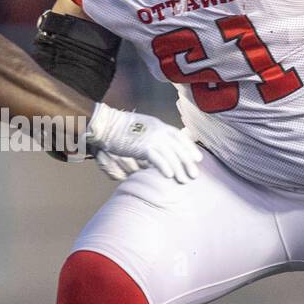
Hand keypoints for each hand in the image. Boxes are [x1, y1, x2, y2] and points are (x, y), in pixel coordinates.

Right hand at [86, 103, 201, 182]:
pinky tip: (169, 176)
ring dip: (179, 168)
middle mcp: (158, 130)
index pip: (179, 136)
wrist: (105, 123)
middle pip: (178, 147)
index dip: (189, 147)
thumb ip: (152, 135)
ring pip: (170, 155)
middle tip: (195, 175)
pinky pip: (157, 158)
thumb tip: (157, 149)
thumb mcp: (140, 127)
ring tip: (184, 180)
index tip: (197, 158)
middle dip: (188, 162)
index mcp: (158, 125)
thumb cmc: (118, 127)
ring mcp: (151, 137)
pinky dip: (165, 167)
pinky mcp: (142, 146)